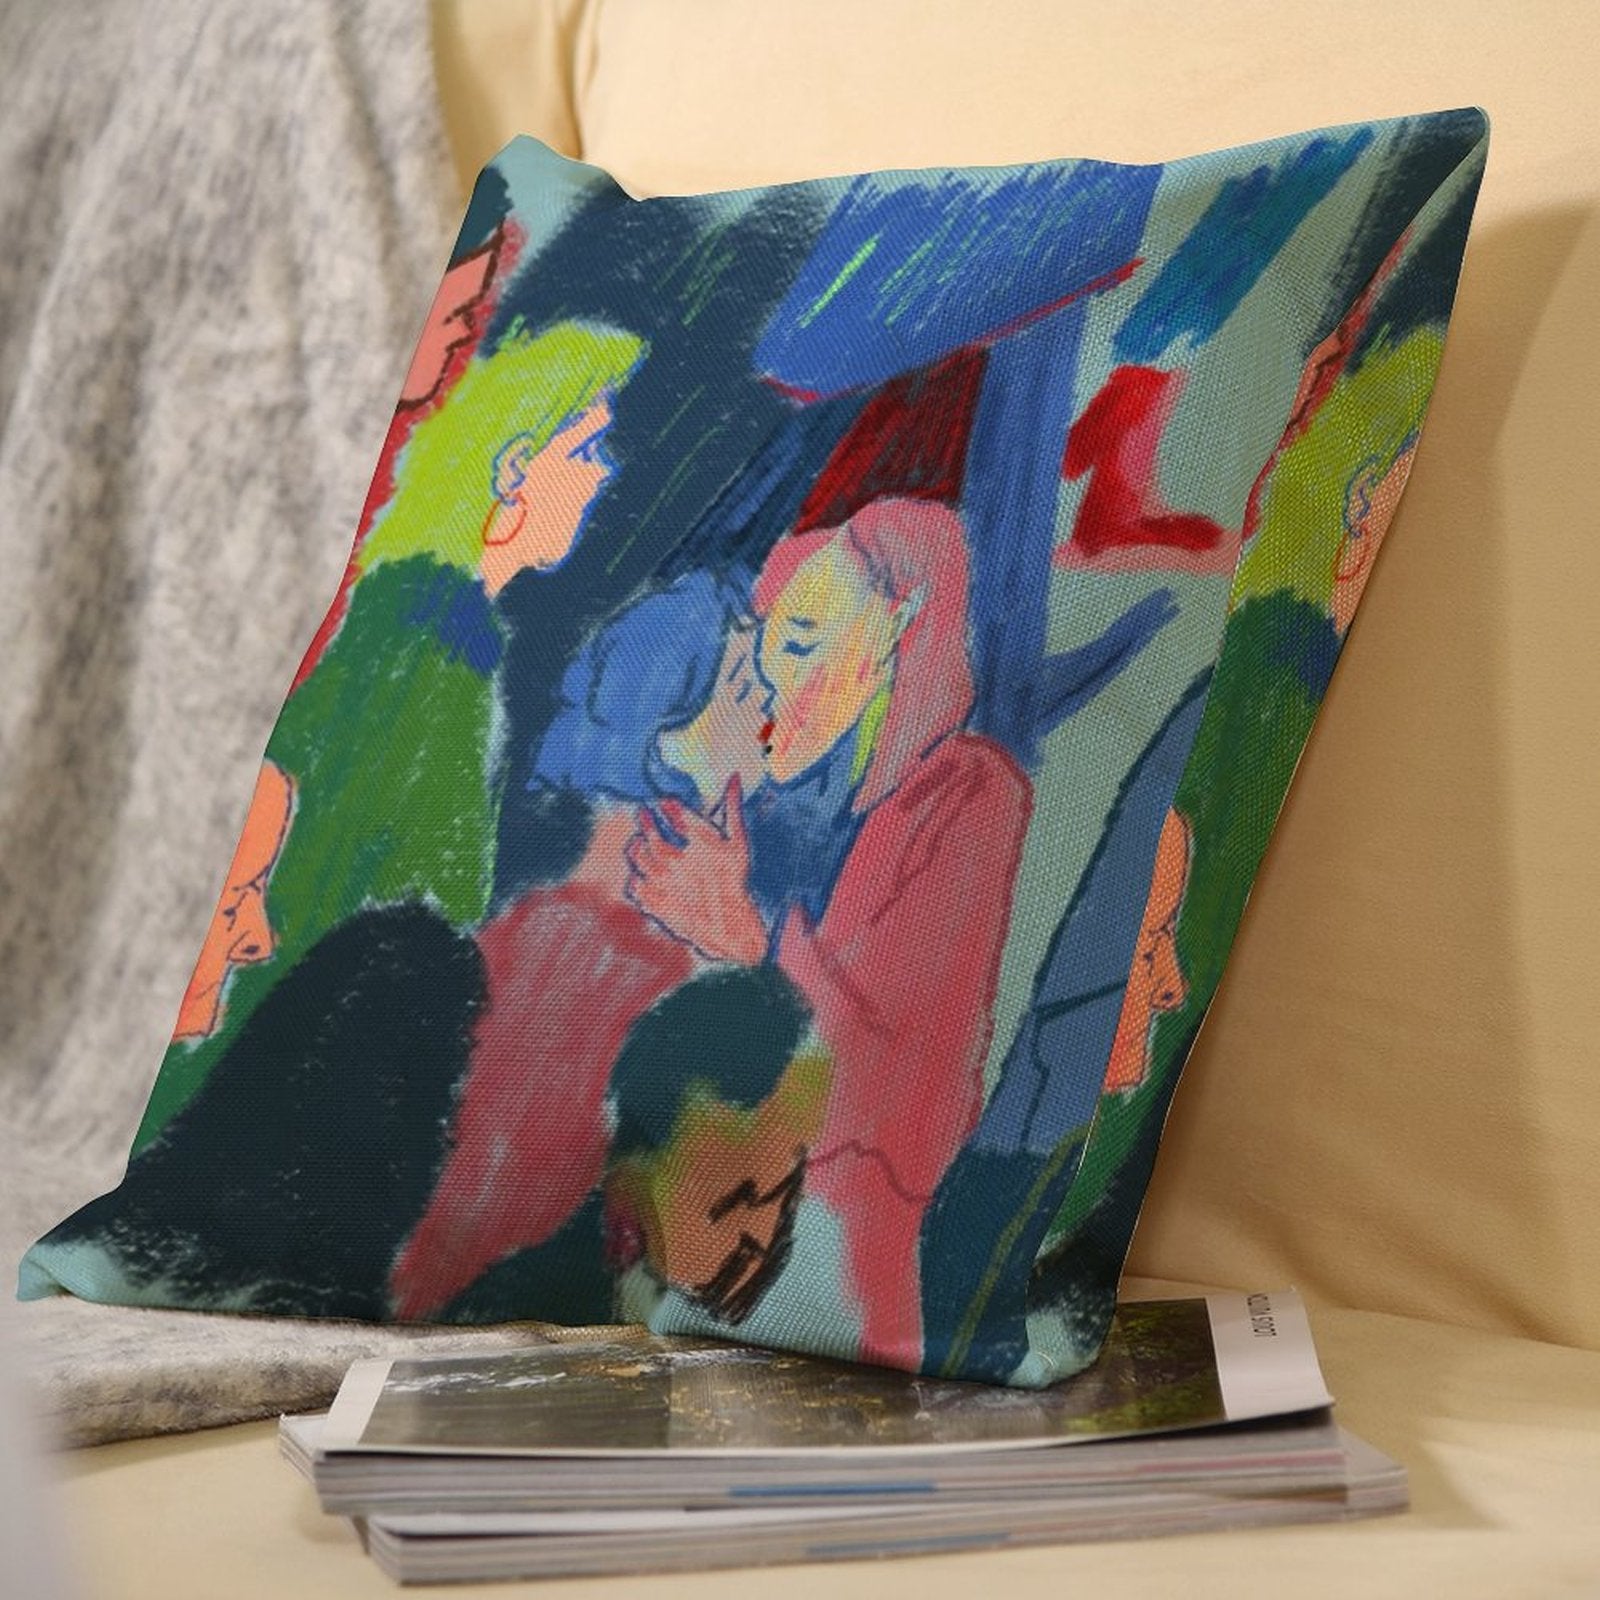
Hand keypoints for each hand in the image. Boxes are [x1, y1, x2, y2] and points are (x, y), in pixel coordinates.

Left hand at [625, 776, 766, 964]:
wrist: (727, 924)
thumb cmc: (733, 879)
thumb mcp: (737, 841)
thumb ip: (733, 807)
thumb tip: (734, 775)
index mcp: (701, 845)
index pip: (676, 813)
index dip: (667, 805)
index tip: (664, 803)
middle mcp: (680, 863)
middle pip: (651, 836)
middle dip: (645, 821)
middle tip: (644, 813)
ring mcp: (665, 884)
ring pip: (638, 857)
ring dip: (637, 845)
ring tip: (640, 841)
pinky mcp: (655, 902)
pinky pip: (635, 884)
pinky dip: (636, 875)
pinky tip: (643, 871)